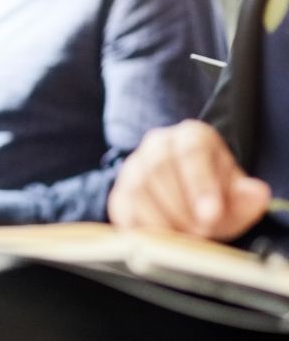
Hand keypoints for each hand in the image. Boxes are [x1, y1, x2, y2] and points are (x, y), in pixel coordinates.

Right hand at [108, 119, 270, 239]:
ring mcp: (133, 166)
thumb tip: (255, 194)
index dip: (200, 184)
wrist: (191, 201)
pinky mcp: (119, 192)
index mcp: (191, 136)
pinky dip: (144, 228)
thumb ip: (247, 196)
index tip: (212, 215)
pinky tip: (163, 239)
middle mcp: (158, 144)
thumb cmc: (217, 195)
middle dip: (182, 208)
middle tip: (202, 232)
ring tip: (186, 238)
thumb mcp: (238, 194)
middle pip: (159, 168)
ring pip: (137, 188)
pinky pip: (123, 208)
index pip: (191, 151)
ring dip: (163, 220)